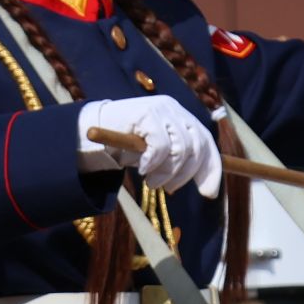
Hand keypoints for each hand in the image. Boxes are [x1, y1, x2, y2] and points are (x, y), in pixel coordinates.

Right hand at [77, 96, 221, 197]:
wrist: (93, 129)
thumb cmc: (128, 144)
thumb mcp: (159, 155)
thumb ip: (180, 164)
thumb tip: (210, 190)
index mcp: (182, 118)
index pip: (206, 143)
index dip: (211, 170)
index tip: (208, 194)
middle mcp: (175, 110)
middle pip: (196, 147)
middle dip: (184, 175)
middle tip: (168, 188)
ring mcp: (161, 110)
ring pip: (180, 149)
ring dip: (167, 172)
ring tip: (152, 181)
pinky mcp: (146, 114)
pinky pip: (160, 146)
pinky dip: (153, 163)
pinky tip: (143, 168)